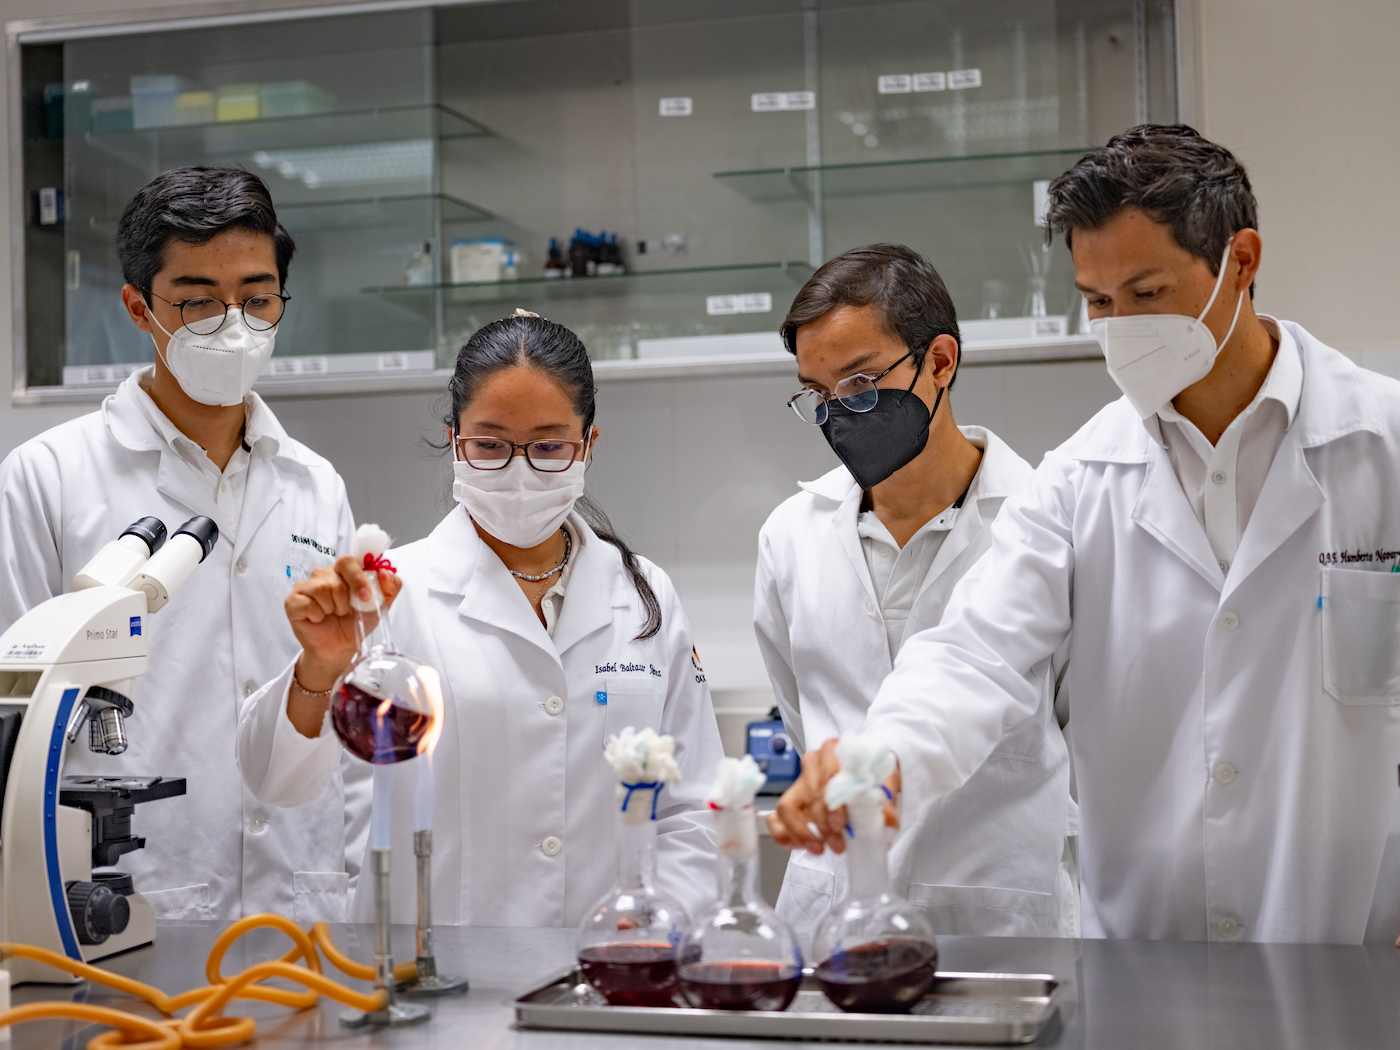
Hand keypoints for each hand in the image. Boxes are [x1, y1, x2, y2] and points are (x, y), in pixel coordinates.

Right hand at [286, 554, 402, 690]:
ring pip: (322, 589)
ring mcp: (306, 586)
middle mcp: (323, 574)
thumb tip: (386, 572)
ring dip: (333, 608)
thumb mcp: (380, 607)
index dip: (358, 578)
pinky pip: (307, 603)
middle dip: (346, 600)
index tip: (366, 597)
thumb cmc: (356, 624)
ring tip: (333, 615)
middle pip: (336, 578)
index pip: (348, 561)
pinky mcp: (293, 600)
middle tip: (346, 611)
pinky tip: (318, 619)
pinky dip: (317, 615)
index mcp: (344, 572)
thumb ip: (390, 588)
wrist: (340, 648)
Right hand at [766, 738, 899, 854]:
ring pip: (787, 806)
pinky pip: (776, 818)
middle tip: (837, 845)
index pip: (827, 773)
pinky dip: (783, 835)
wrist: (865, 773)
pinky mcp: (791, 800)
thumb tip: (888, 820)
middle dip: (822, 824)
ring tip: (819, 849)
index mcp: (834, 751)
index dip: (832, 802)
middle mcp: (813, 764)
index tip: (839, 824)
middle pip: (810, 795)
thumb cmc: (872, 773)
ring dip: (801, 832)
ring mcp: (799, 783)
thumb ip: (886, 799)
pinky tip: (800, 846)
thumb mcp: (885, 780)